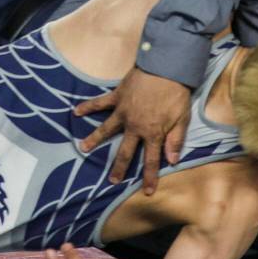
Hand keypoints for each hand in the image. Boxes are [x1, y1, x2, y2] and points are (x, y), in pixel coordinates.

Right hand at [74, 67, 191, 192]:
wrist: (166, 67)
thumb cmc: (176, 93)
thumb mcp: (182, 118)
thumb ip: (176, 140)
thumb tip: (172, 160)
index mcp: (152, 133)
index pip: (151, 160)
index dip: (149, 177)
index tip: (146, 192)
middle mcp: (134, 126)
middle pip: (125, 151)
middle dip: (119, 168)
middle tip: (112, 180)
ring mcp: (123, 112)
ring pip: (106, 129)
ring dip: (94, 139)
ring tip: (82, 149)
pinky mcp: (116, 97)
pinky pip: (99, 103)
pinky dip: (87, 107)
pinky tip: (75, 112)